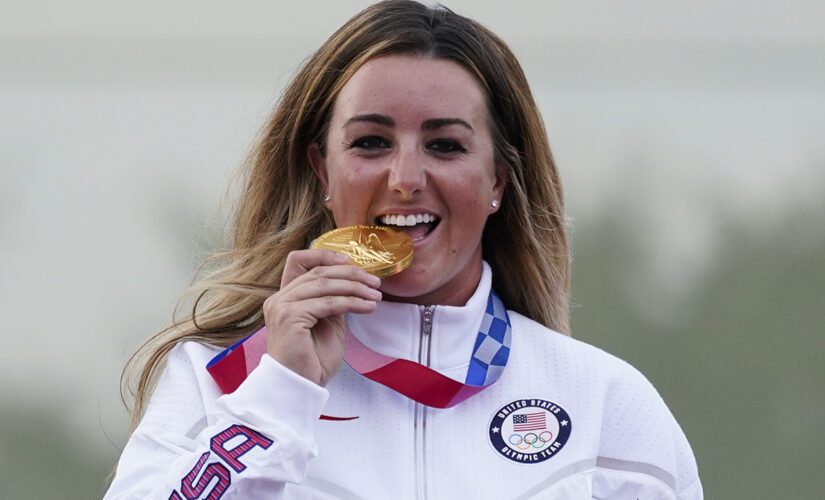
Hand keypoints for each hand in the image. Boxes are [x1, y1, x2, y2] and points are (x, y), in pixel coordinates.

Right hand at [262, 249, 381, 385]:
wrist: (299, 387)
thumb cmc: (312, 360)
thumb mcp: (327, 323)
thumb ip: (333, 301)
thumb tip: (354, 283)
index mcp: (285, 297)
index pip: (299, 260)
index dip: (324, 255)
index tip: (351, 260)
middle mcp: (279, 298)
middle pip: (318, 271)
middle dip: (351, 274)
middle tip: (375, 281)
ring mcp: (282, 307)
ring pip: (325, 284)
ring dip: (356, 288)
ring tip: (376, 295)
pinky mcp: (290, 318)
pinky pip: (328, 303)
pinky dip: (352, 303)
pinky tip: (367, 307)